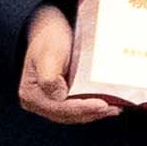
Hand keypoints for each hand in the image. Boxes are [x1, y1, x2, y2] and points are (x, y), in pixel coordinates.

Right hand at [19, 2, 123, 123]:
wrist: (49, 30)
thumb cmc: (49, 39)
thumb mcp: (49, 53)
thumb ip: (49, 76)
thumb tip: (59, 96)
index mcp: (31, 94)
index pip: (59, 107)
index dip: (82, 108)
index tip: (101, 105)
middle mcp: (38, 103)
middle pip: (68, 115)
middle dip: (92, 113)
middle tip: (113, 108)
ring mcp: (50, 103)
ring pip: (74, 115)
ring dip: (95, 113)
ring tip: (115, 108)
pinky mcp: (61, 100)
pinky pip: (78, 108)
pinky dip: (92, 108)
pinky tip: (108, 105)